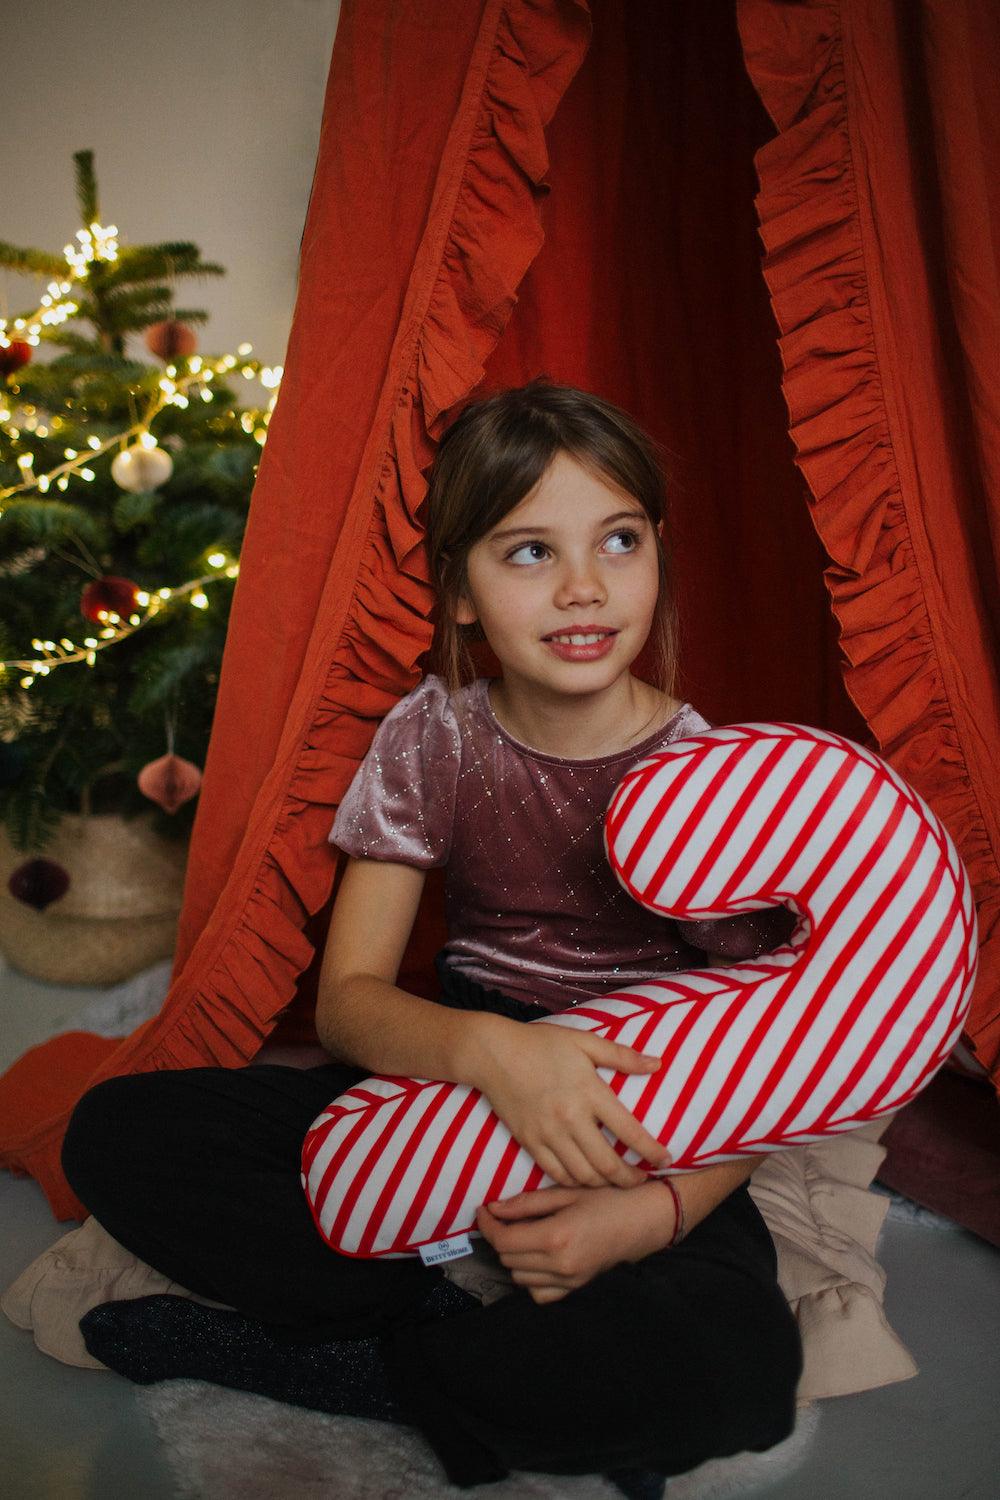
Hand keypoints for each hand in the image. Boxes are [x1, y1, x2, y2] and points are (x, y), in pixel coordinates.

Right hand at [469, 1016, 670, 1188]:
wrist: (493, 1053)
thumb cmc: (541, 1044)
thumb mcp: (584, 1042)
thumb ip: (622, 1056)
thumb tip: (657, 1064)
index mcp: (589, 1092)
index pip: (629, 1131)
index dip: (651, 1151)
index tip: (666, 1160)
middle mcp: (570, 1118)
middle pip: (607, 1164)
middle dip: (630, 1179)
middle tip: (642, 1181)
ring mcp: (548, 1133)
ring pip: (582, 1175)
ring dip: (604, 1184)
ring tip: (615, 1181)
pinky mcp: (529, 1142)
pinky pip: (556, 1173)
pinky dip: (574, 1182)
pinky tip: (585, 1179)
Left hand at [476, 1181, 676, 1303]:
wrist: (646, 1220)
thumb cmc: (610, 1198)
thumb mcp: (567, 1192)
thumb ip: (528, 1203)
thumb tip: (495, 1209)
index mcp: (555, 1237)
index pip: (504, 1240)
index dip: (487, 1225)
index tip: (483, 1211)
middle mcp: (559, 1265)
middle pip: (508, 1258)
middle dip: (499, 1236)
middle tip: (503, 1216)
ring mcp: (569, 1281)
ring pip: (520, 1277)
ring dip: (514, 1256)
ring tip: (523, 1233)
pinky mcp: (577, 1288)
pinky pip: (540, 1293)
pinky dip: (532, 1278)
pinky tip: (539, 1257)